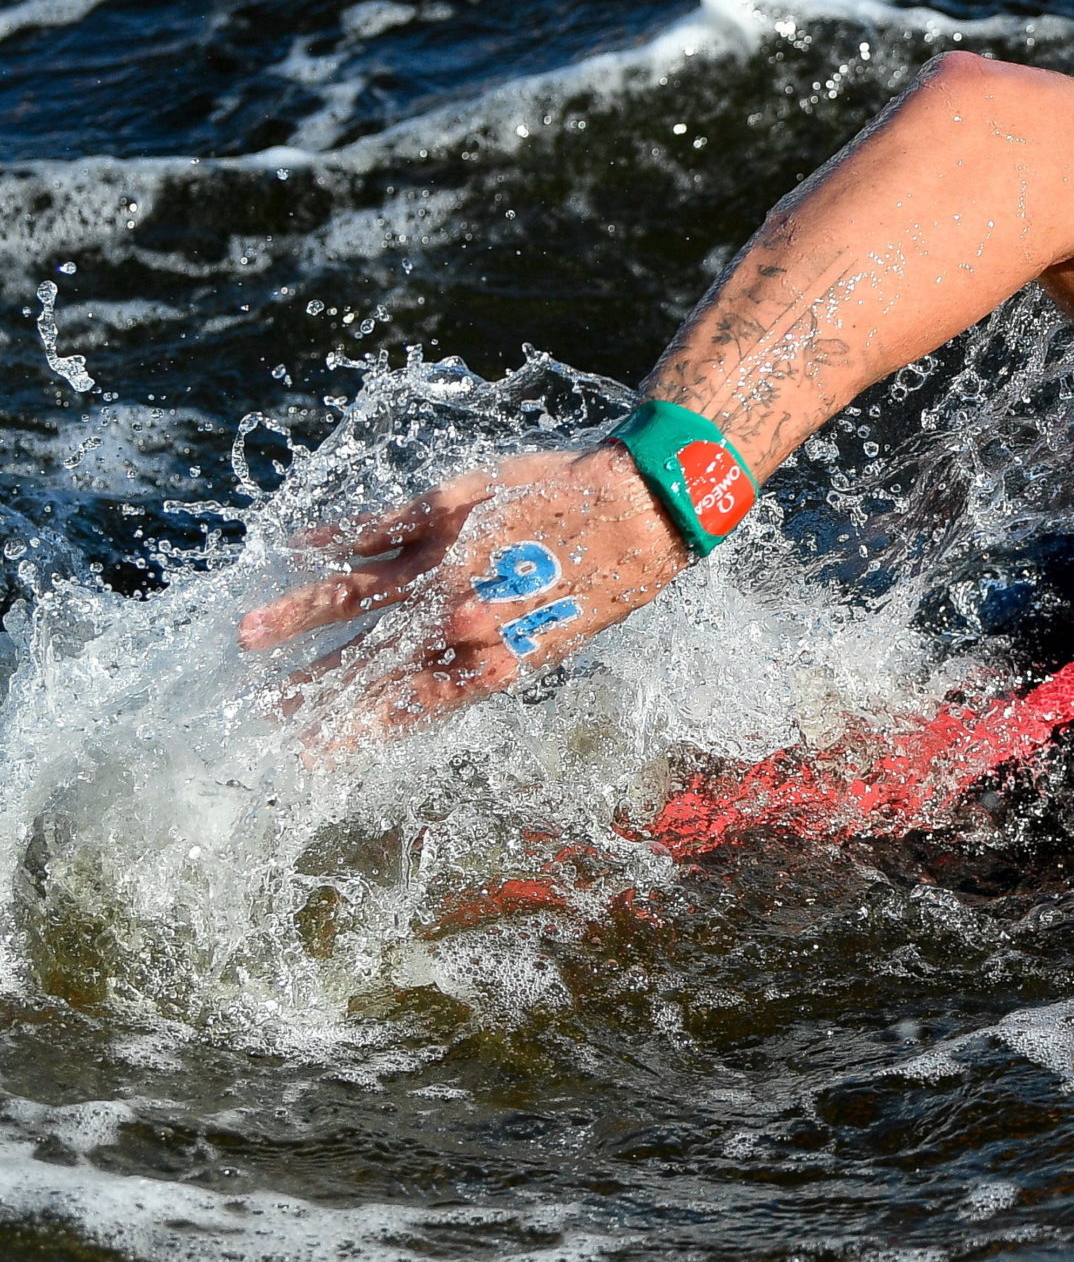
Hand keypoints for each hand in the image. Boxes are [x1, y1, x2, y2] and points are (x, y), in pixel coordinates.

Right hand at [239, 445, 691, 738]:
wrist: (637, 511)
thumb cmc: (602, 582)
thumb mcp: (553, 643)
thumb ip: (486, 663)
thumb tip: (430, 687)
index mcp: (490, 662)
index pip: (405, 706)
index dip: (353, 730)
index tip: (305, 750)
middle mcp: (462, 619)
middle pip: (371, 660)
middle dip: (312, 687)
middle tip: (258, 710)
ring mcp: (450, 563)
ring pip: (358, 595)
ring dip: (300, 615)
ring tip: (247, 634)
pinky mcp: (449, 511)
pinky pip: (380, 526)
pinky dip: (339, 538)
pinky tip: (299, 548)